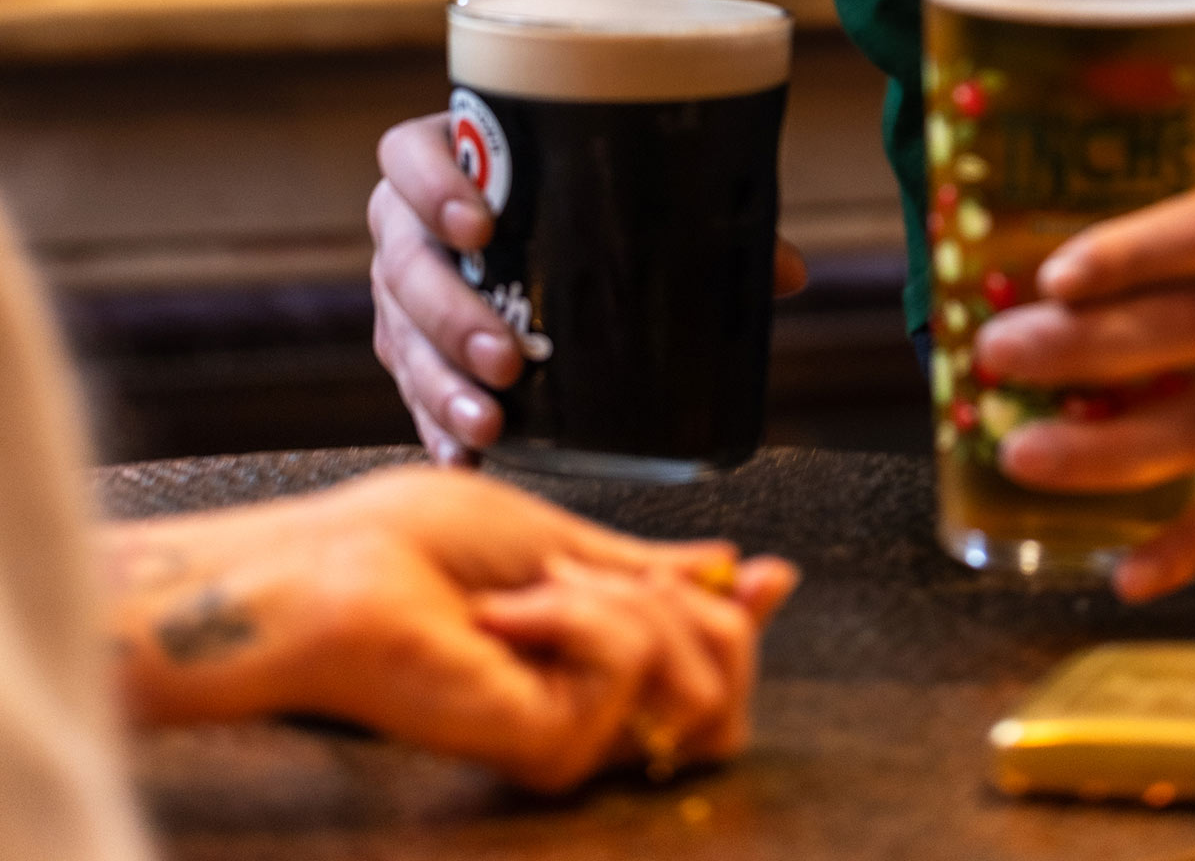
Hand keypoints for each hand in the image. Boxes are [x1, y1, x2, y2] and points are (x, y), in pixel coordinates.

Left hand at [105, 466, 798, 792]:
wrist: (337, 576)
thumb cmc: (421, 547)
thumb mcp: (571, 541)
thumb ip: (660, 571)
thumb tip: (756, 573)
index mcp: (602, 660)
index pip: (719, 667)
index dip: (749, 618)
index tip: (763, 574)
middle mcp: (597, 710)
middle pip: (730, 694)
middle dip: (704, 610)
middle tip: (617, 578)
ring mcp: (577, 735)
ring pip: (697, 678)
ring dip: (631, 601)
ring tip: (544, 591)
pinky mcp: (552, 748)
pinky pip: (632, 664)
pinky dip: (581, 613)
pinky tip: (510, 616)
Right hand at [370, 112, 808, 460]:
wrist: (532, 218)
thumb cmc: (587, 190)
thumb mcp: (629, 193)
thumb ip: (700, 223)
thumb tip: (788, 272)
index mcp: (451, 156)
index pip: (409, 155)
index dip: (432, 186)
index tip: (483, 226)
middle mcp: (410, 221)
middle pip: (402, 260)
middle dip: (451, 315)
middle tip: (510, 358)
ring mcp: (405, 285)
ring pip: (398, 331)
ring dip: (438, 382)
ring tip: (491, 421)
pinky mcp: (410, 344)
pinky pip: (407, 384)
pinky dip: (432, 422)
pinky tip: (463, 456)